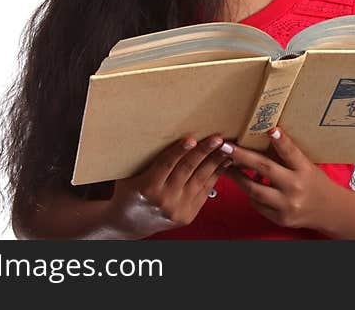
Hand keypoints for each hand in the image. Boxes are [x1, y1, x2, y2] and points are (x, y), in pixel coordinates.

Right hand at [106, 134, 231, 237]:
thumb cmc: (127, 194)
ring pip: (200, 180)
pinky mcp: (188, 215)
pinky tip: (223, 163)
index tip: (191, 139)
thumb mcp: (130, 175)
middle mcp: (164, 199)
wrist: (128, 223)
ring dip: (215, 163)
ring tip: (226, 148)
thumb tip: (158, 132)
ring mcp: (178, 209)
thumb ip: (146, 160)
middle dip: (205, 152)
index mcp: (147, 187)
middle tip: (217, 138)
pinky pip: (204, 191)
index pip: (166, 165)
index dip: (179, 151)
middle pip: (187, 171)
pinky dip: (215, 176)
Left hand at [222, 127, 339, 231]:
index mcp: (304, 169)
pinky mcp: (280, 218)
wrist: (330, 211)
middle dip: (242, 156)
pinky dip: (250, 194)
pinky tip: (248, 185)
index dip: (281, 141)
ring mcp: (287, 205)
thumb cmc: (314, 183)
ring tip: (226, 166)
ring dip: (237, 177)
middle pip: (265, 168)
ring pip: (254, 190)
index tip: (271, 130)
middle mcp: (296, 187)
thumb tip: (264, 139)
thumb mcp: (306, 165)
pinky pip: (257, 204)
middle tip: (226, 147)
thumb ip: (288, 156)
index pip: (291, 153)